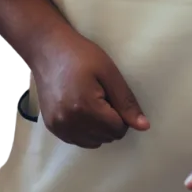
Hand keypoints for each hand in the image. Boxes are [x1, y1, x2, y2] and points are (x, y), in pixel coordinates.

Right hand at [31, 25, 149, 148]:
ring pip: (93, 142)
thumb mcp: (108, 71)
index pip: (118, 129)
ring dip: (98, 127)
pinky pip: (78, 140)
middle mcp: (69, 122)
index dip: (121, 113)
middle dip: (110, 120)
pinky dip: (84, 130)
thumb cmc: (80, 54)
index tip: (112, 95)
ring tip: (90, 101)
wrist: (47, 49)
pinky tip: (79, 108)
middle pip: (106, 137)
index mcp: (85, 107)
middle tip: (100, 95)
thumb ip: (126, 101)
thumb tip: (144, 126)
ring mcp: (58, 126)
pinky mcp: (51, 127)